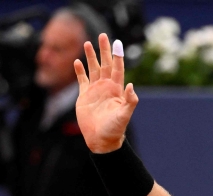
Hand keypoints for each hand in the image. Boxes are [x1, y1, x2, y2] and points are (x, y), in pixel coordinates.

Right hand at [74, 34, 137, 153]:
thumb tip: (132, 86)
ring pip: (93, 69)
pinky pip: (82, 80)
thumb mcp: (124, 115)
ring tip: (88, 43)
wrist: (102, 140)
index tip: (117, 42)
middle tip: (103, 36)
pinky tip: (78, 61)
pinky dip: (80, 71)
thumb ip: (130, 101)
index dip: (117, 56)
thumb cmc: (115, 129)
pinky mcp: (84, 96)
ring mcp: (96, 91)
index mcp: (117, 90)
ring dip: (91, 57)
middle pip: (105, 64)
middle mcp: (107, 88)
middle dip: (104, 51)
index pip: (118, 69)